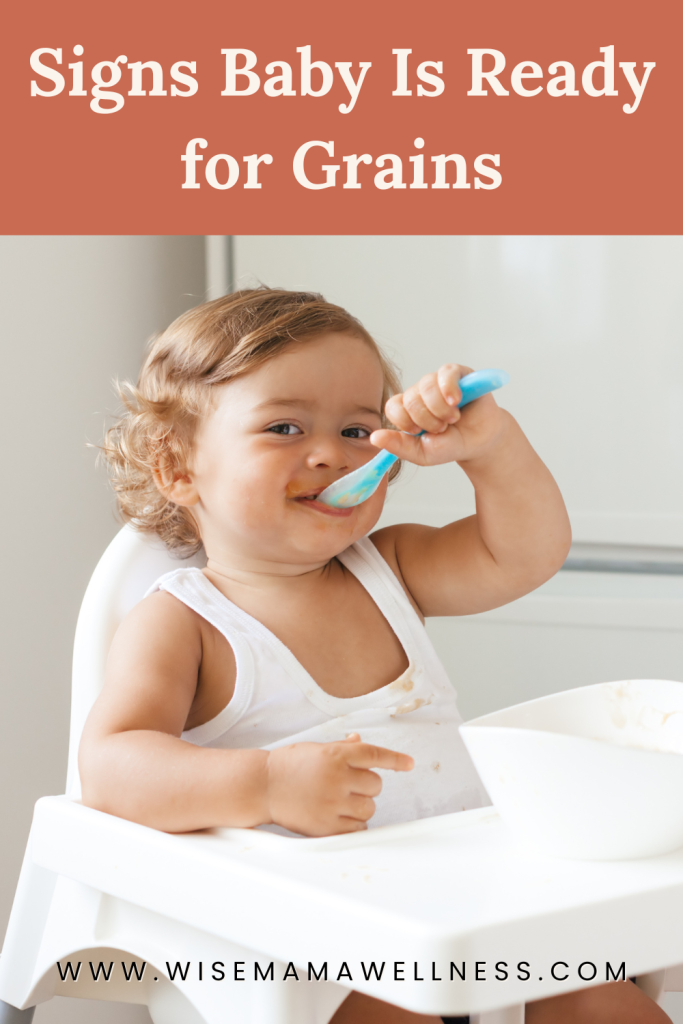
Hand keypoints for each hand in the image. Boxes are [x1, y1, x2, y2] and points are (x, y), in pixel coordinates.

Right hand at [264, 734, 413, 836]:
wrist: (262, 786)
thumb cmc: (289, 765)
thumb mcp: (316, 749)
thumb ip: (342, 749)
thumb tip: (361, 743)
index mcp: (335, 755)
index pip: (374, 755)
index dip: (394, 759)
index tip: (408, 764)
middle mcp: (337, 777)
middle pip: (375, 785)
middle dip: (365, 785)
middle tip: (346, 784)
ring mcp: (332, 803)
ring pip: (369, 808)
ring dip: (361, 805)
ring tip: (340, 801)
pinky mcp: (327, 826)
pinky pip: (357, 828)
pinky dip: (353, 823)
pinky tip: (337, 815)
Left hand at [370, 363, 506, 465]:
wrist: (481, 442)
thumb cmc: (451, 445)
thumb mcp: (423, 454)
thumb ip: (399, 447)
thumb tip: (374, 438)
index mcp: (407, 409)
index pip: (393, 406)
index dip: (405, 421)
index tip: (420, 433)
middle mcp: (420, 392)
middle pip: (411, 398)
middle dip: (427, 420)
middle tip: (443, 428)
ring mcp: (438, 381)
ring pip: (427, 386)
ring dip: (440, 408)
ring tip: (453, 419)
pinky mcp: (458, 373)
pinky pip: (446, 373)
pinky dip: (449, 389)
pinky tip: (456, 401)